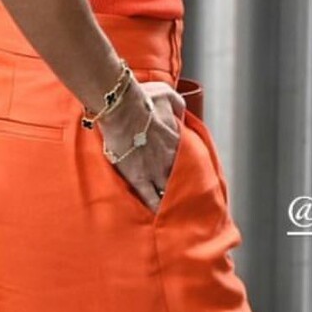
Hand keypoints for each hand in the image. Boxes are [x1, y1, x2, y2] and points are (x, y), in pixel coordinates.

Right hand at [99, 80, 186, 213]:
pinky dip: (154, 207)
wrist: (122, 108)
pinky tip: (157, 216)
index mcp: (179, 141)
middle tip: (183, 196)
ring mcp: (156, 171)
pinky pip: (150, 198)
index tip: (187, 172)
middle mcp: (172, 159)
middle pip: (181, 178)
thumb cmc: (142, 98)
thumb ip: (178, 105)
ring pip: (168, 191)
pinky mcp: (139, 178)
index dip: (187, 167)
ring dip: (170, 199)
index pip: (188, 160)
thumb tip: (181, 111)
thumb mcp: (167, 95)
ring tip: (171, 210)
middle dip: (182, 187)